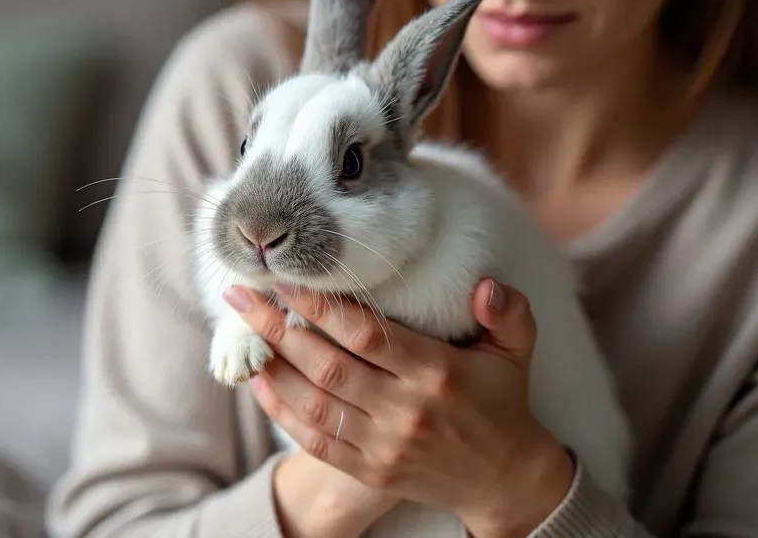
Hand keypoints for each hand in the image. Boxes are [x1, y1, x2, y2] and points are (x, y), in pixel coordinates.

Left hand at [223, 279, 575, 536]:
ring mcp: (384, 445)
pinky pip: (314, 441)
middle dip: (276, 326)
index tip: (286, 278)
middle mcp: (405, 411)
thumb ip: (507, 311)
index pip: (366, 334)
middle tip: (241, 294)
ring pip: (312, 403)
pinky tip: (259, 380)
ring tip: (241, 331)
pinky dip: (280, 411)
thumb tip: (485, 284)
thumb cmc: (503, 400)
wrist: (505, 479)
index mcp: (437, 374)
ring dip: (271, 365)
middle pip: (326, 365)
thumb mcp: (516, 350)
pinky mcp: (370, 470)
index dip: (321, 305)